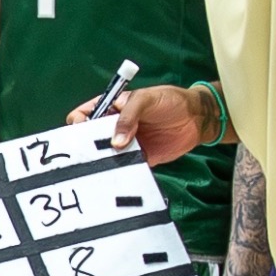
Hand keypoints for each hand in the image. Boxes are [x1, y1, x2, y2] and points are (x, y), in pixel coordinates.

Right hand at [75, 84, 215, 165]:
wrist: (196, 118)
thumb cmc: (169, 100)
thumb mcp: (146, 99)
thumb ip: (129, 116)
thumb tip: (115, 142)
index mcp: (110, 108)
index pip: (84, 114)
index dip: (78, 122)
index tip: (82, 131)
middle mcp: (113, 127)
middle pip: (90, 139)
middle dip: (86, 146)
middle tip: (90, 153)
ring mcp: (124, 145)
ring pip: (104, 156)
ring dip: (102, 162)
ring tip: (102, 167)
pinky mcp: (137, 159)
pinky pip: (124, 167)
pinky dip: (120, 172)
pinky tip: (118, 176)